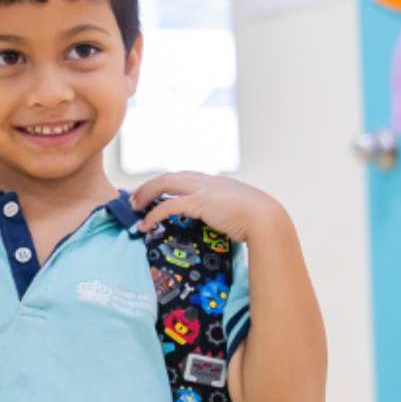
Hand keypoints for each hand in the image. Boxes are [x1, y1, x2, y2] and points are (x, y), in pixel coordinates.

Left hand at [132, 172, 288, 243]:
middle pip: (169, 176)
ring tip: (133, 208)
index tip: (154, 192)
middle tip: (134, 198)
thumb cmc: (259, 220)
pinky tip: (145, 224)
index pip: (184, 177)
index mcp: (216, 182)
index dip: (166, 184)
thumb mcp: (241, 212)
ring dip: (145, 194)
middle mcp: (206, 181)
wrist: (267, 219)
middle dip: (149, 186)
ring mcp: (202, 189)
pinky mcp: (199, 202)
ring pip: (164, 184)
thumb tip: (225, 225)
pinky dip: (153, 213)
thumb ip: (228, 212)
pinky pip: (168, 205)